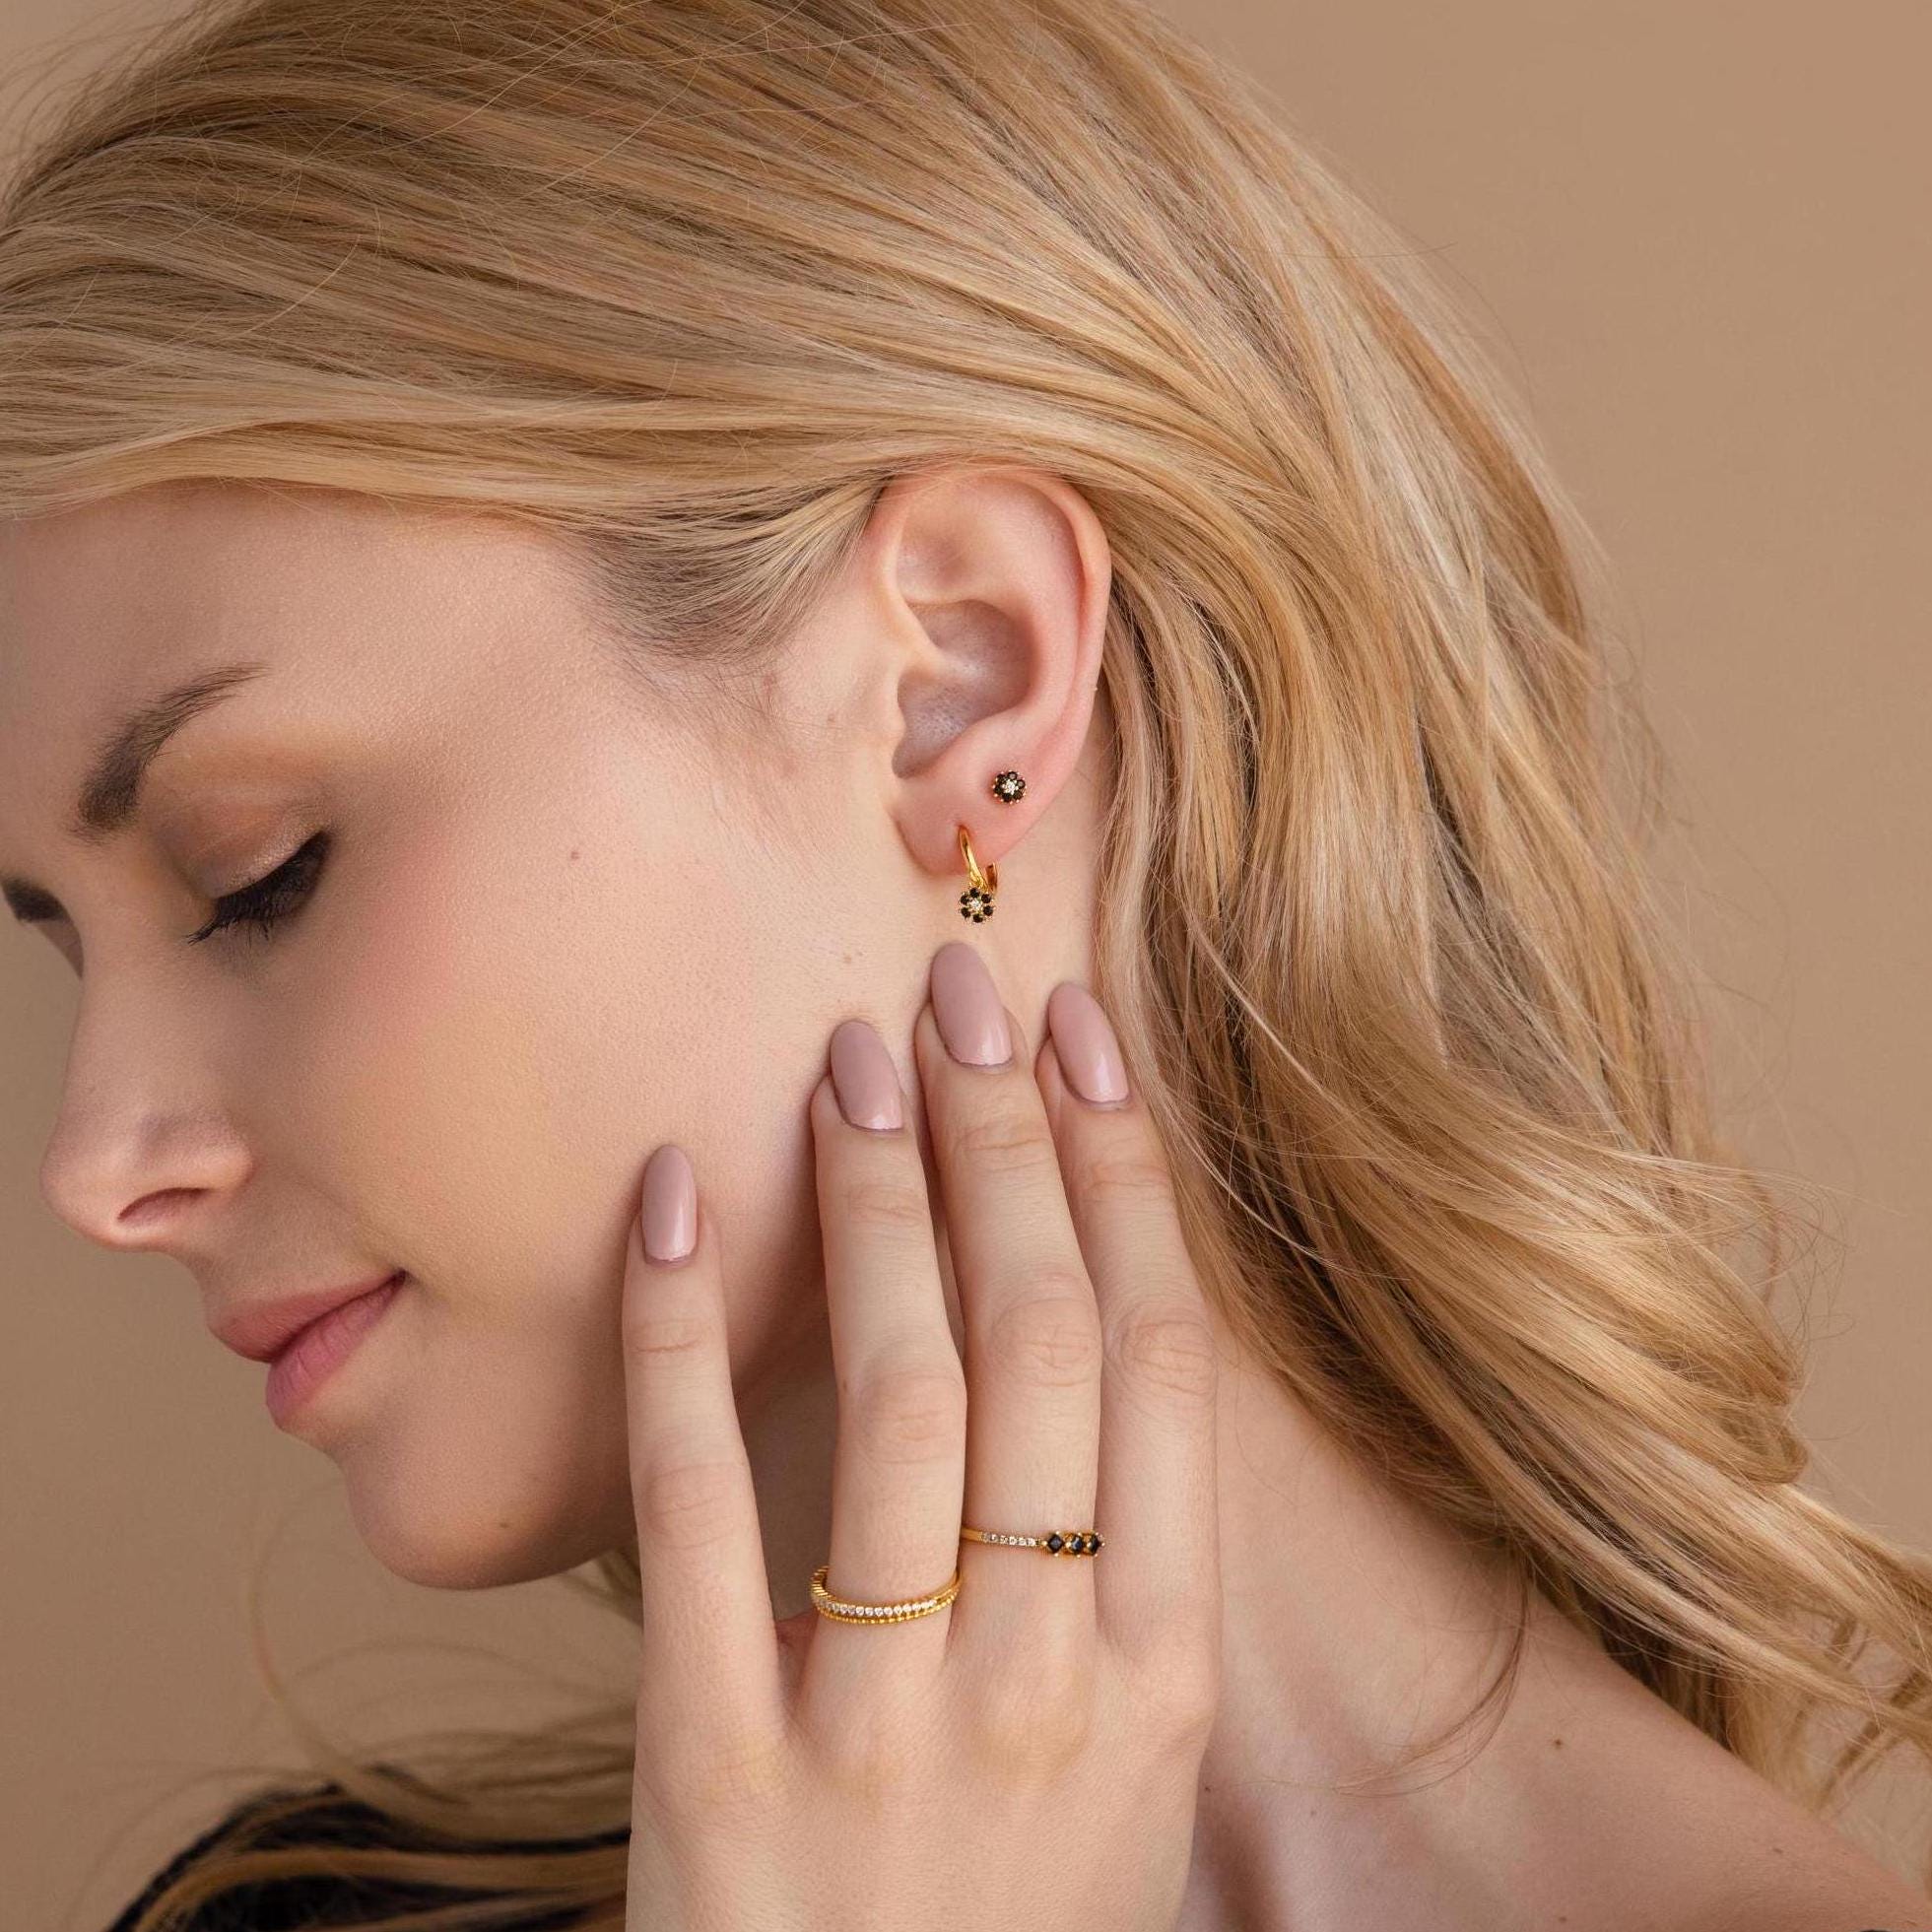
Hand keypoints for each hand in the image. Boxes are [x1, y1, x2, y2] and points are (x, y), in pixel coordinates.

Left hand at [620, 939, 1223, 1928]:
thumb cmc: (1018, 1923)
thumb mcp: (1129, 1771)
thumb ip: (1118, 1581)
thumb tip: (1094, 1337)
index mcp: (1163, 1672)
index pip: (1161, 1363)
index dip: (1122, 1178)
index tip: (1083, 1042)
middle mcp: (1046, 1678)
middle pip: (1040, 1341)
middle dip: (1003, 1141)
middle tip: (960, 992)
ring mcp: (884, 1723)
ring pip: (896, 1393)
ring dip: (873, 1202)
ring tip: (849, 1061)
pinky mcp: (720, 1764)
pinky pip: (695, 1506)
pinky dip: (678, 1339)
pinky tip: (671, 1205)